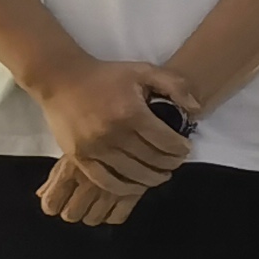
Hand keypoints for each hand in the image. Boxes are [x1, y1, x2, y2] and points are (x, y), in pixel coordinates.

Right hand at [31, 59, 192, 219]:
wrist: (61, 79)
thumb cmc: (106, 75)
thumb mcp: (144, 70)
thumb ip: (175, 85)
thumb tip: (196, 108)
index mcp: (132, 113)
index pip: (166, 142)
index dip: (181, 149)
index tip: (186, 149)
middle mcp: (113, 134)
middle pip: (151, 161)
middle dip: (170, 165)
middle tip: (176, 163)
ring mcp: (94, 148)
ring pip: (131, 175)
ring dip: (151, 179)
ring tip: (161, 175)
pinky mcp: (79, 157)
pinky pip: (105, 181)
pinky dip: (124, 188)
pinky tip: (136, 185)